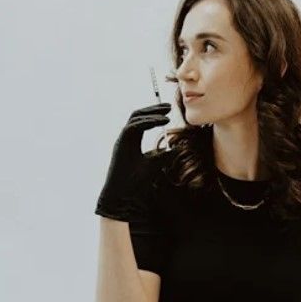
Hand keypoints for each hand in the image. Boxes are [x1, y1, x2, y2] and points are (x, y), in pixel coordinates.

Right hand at [94, 101, 171, 220]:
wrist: (121, 194)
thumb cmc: (136, 182)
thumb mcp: (155, 165)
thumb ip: (165, 156)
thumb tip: (180, 148)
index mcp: (132, 140)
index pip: (143, 121)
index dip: (155, 115)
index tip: (169, 112)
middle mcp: (126, 138)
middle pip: (138, 115)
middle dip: (153, 109)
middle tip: (169, 106)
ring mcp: (122, 140)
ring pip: (135, 118)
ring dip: (151, 113)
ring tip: (166, 113)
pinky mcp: (120, 144)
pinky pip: (133, 127)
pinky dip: (147, 123)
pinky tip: (160, 122)